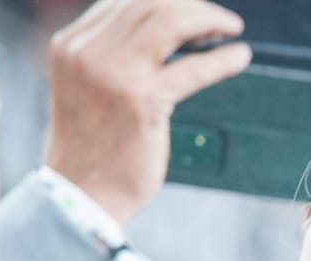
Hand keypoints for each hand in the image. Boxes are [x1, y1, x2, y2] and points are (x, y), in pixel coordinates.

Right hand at [44, 0, 252, 225]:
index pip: (122, 1)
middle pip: (149, 4)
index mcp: (70, 45)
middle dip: (191, 6)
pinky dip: (222, 59)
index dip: (165, 2)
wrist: (82, 192)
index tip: (193, 11)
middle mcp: (87, 52)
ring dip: (207, 20)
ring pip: (170, 22)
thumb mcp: (87, 87)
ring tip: (231, 30)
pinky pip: (192, 67)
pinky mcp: (141, 100)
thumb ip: (111, 56)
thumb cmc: (94, 146)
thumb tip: (162, 33)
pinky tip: (239, 57)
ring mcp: (113, 74)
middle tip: (221, 21)